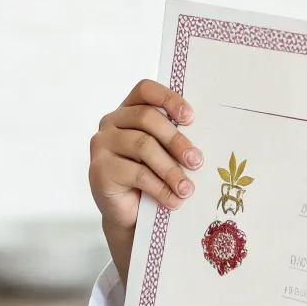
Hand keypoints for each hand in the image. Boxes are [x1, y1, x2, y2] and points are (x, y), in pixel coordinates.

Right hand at [88, 80, 201, 282]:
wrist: (130, 215)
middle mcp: (111, 123)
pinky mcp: (99, 170)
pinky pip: (136, 174)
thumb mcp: (165, 154)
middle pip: (146, 118)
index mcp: (128, 111)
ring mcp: (101, 146)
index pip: (145, 90)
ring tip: (187, 188)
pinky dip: (160, 188)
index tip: (191, 118)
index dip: (169, 99)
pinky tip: (174, 200)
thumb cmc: (152, 178)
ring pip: (143, 146)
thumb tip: (207, 138)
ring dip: (171, 169)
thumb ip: (175, 139)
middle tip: (197, 161)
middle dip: (176, 140)